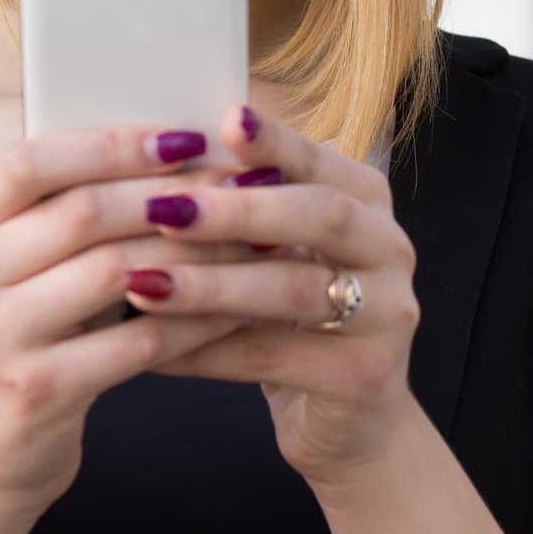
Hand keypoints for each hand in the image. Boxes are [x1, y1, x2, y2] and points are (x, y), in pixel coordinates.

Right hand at [0, 124, 248, 524]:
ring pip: (118, 271)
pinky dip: (197, 318)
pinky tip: (239, 306)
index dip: (109, 144)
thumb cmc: (18, 337)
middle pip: (83, 212)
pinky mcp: (36, 391)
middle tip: (242, 183)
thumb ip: (65, 208)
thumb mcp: (14, 264)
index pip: (29, 162)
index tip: (183, 137)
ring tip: (254, 238)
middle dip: (173, 193)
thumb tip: (175, 146)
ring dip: (197, 251)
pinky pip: (138, 339)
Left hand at [121, 105, 425, 486]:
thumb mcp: (280, 246)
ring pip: (293, 291)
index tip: (222, 120)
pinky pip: (274, 358)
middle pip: (319, 215)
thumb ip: (245, 199)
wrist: (348, 413)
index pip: (319, 160)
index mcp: (368, 199)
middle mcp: (390, 248)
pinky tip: (152, 349)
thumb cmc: (292, 310)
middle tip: (163, 209)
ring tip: (142, 282)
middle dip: (237, 211)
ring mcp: (386, 315)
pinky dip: (207, 351)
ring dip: (210, 285)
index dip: (274, 140)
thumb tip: (160, 149)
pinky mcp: (364, 377)